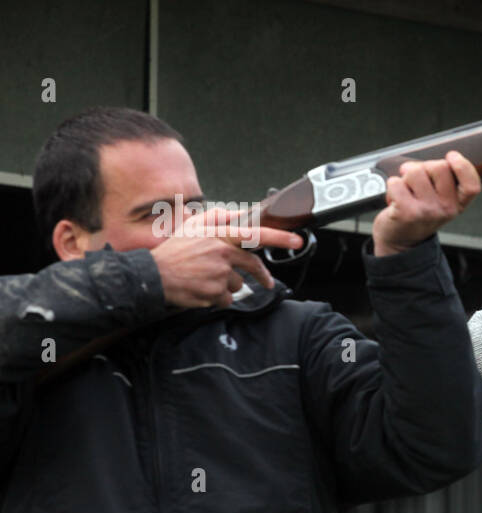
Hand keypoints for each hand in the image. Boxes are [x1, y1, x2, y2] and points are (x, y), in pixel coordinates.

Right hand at [151, 206, 301, 308]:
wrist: (153, 275)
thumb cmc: (173, 250)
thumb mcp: (192, 226)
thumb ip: (217, 217)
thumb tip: (237, 213)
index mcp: (219, 236)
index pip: (255, 235)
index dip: (279, 238)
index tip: (297, 241)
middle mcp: (221, 254)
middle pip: (252, 266)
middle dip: (262, 276)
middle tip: (267, 281)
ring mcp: (218, 274)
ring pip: (238, 284)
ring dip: (228, 285)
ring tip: (207, 279)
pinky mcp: (214, 293)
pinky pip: (226, 299)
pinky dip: (218, 297)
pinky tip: (203, 289)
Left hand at [372, 151, 480, 254]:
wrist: (401, 241)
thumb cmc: (420, 214)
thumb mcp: (441, 201)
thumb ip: (445, 181)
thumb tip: (437, 160)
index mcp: (458, 204)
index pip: (472, 185)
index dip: (463, 166)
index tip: (452, 157)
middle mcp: (446, 209)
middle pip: (440, 167)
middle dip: (424, 166)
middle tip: (417, 180)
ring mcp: (428, 211)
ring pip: (415, 171)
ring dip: (405, 177)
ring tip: (406, 190)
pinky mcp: (407, 212)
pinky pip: (396, 182)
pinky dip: (391, 186)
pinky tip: (396, 198)